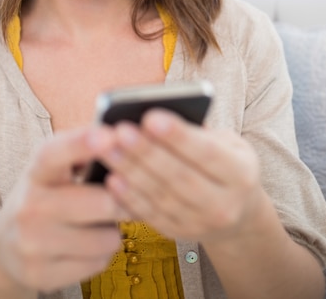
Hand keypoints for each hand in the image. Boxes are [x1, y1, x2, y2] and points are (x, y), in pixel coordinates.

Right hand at [0, 127, 122, 293]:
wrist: (5, 247)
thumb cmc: (44, 196)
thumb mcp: (53, 169)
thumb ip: (81, 151)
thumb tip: (121, 136)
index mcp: (36, 171)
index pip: (55, 154)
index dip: (81, 143)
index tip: (108, 134)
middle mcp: (29, 205)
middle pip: (100, 203)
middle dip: (125, 200)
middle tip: (132, 196)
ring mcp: (32, 243)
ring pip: (106, 238)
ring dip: (113, 231)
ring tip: (101, 223)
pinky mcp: (39, 274)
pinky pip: (98, 263)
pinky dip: (102, 254)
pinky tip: (88, 246)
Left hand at [96, 109, 262, 242]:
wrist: (238, 214)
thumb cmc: (225, 162)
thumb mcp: (227, 143)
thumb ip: (198, 130)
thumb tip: (155, 114)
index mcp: (242, 173)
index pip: (208, 153)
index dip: (177, 136)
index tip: (150, 116)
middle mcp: (225, 204)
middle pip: (180, 177)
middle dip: (146, 152)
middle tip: (119, 130)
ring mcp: (201, 224)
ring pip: (161, 196)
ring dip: (131, 171)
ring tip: (107, 147)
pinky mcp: (179, 234)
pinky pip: (150, 216)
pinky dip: (129, 198)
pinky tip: (111, 179)